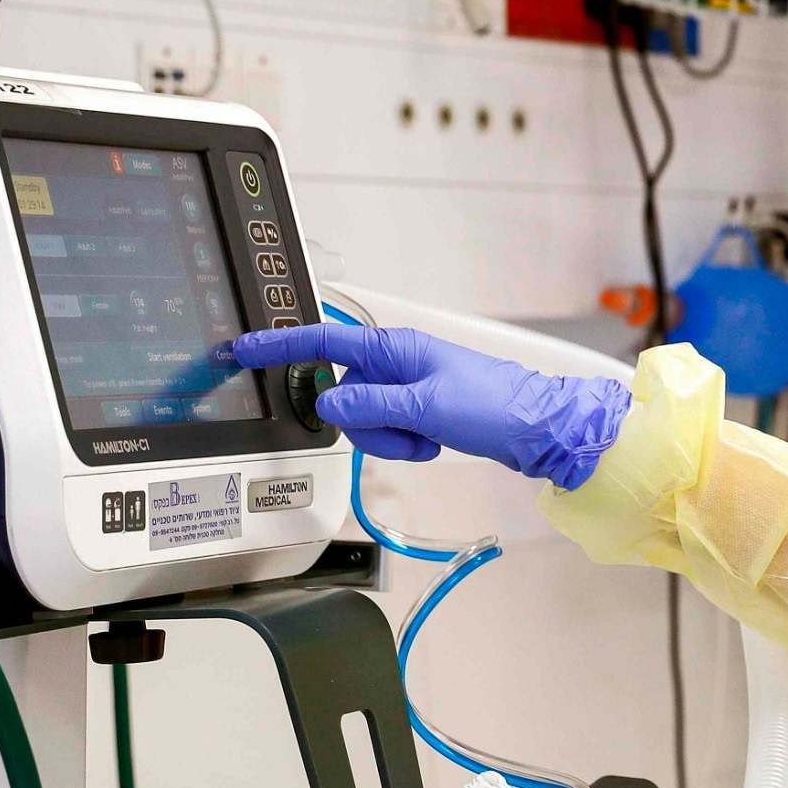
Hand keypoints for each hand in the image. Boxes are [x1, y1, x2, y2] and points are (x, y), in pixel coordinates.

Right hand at [231, 323, 629, 489]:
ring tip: (428, 438)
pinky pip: (388, 431)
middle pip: (344, 394)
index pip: (327, 343)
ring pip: (364, 419)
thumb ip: (372, 406)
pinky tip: (434, 442)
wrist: (539, 430)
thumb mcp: (427, 407)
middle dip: (368, 423)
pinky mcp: (419, 411)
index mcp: (397, 348)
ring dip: (390, 438)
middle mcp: (399, 363)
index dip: (285, 346)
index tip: (248, 348)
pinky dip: (406, 444)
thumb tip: (328, 404)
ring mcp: (408, 388)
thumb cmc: (495, 407)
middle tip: (408, 432)